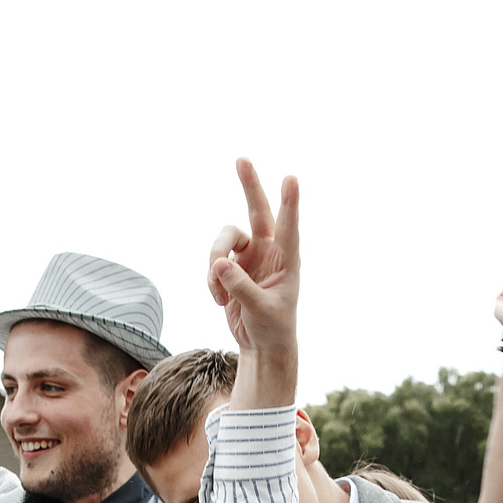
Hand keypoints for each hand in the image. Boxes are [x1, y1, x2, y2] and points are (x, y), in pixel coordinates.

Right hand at [207, 158, 300, 355]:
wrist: (261, 343)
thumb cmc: (273, 326)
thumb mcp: (261, 310)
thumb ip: (242, 288)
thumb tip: (220, 264)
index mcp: (288, 259)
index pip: (289, 227)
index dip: (289, 203)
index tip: (291, 179)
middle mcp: (269, 250)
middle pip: (257, 209)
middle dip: (249, 185)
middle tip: (242, 159)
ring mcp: (249, 254)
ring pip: (224, 238)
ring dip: (215, 262)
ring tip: (219, 294)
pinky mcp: (231, 265)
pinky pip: (214, 260)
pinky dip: (211, 280)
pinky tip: (220, 300)